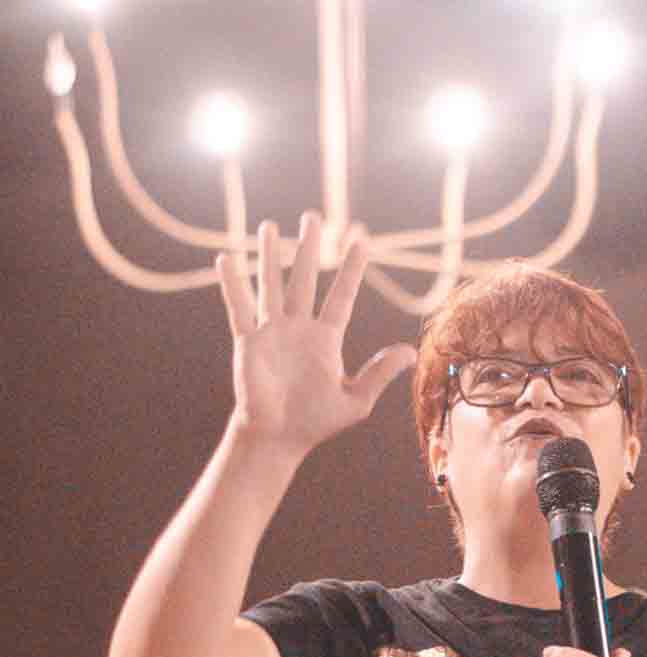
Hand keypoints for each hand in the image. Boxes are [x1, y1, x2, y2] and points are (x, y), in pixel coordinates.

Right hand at [217, 213, 414, 456]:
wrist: (279, 439)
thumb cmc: (316, 422)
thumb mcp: (356, 400)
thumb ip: (380, 373)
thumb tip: (410, 352)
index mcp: (325, 339)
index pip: (342, 296)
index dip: (351, 269)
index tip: (361, 240)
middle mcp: (299, 328)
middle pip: (306, 279)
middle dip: (310, 248)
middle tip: (312, 217)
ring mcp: (272, 331)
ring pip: (272, 284)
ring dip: (270, 255)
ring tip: (270, 226)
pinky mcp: (248, 341)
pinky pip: (239, 307)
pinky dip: (232, 283)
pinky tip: (226, 258)